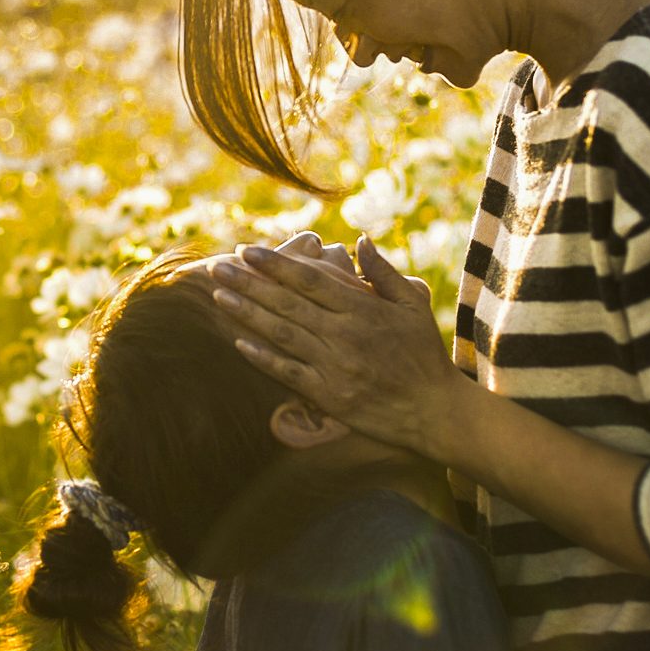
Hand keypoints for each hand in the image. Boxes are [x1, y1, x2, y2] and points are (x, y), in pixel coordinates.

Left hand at [207, 235, 458, 452]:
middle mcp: (345, 335)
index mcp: (363, 308)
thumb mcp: (413, 304)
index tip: (245, 251)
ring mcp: (335, 367)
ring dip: (247, 314)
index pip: (309, 279)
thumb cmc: (423, 353)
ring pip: (282, 335)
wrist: (433, 410)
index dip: (275, 264)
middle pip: (287, 303)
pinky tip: (238, 342)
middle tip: (216, 268)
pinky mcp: (329, 396)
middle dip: (248, 283)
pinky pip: (289, 373)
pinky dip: (262, 358)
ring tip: (218, 296)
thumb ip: (384, 272)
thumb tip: (359, 239)